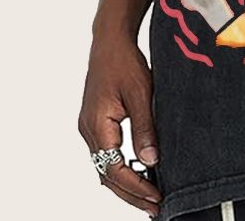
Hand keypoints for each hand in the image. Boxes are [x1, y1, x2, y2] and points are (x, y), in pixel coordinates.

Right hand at [78, 34, 161, 214]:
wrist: (110, 41)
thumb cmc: (125, 63)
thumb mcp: (140, 93)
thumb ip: (144, 128)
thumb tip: (150, 161)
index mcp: (97, 126)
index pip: (115, 169)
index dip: (136, 187)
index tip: (156, 198)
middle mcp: (88, 131)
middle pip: (107, 174)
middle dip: (130, 193)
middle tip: (155, 207)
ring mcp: (89, 128)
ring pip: (104, 167)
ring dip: (125, 183)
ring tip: (148, 197)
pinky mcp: (95, 123)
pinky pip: (105, 154)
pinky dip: (120, 168)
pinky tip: (136, 172)